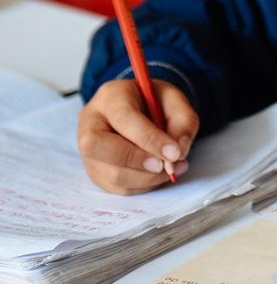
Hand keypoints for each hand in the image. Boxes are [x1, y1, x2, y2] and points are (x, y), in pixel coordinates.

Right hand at [77, 78, 199, 194]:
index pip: (123, 118)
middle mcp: (90, 121)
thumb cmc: (155, 103)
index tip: (174, 153)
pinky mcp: (94, 170)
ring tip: (171, 169)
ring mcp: (87, 150)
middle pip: (96, 146)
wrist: (140, 109)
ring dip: (146, 178)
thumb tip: (180, 151)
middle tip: (164, 165)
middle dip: (136, 160)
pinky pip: (116, 187)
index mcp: (111, 95)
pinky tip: (158, 174)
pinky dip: (142, 186)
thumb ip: (183, 121)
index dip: (149, 139)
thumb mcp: (175, 100)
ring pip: (109, 173)